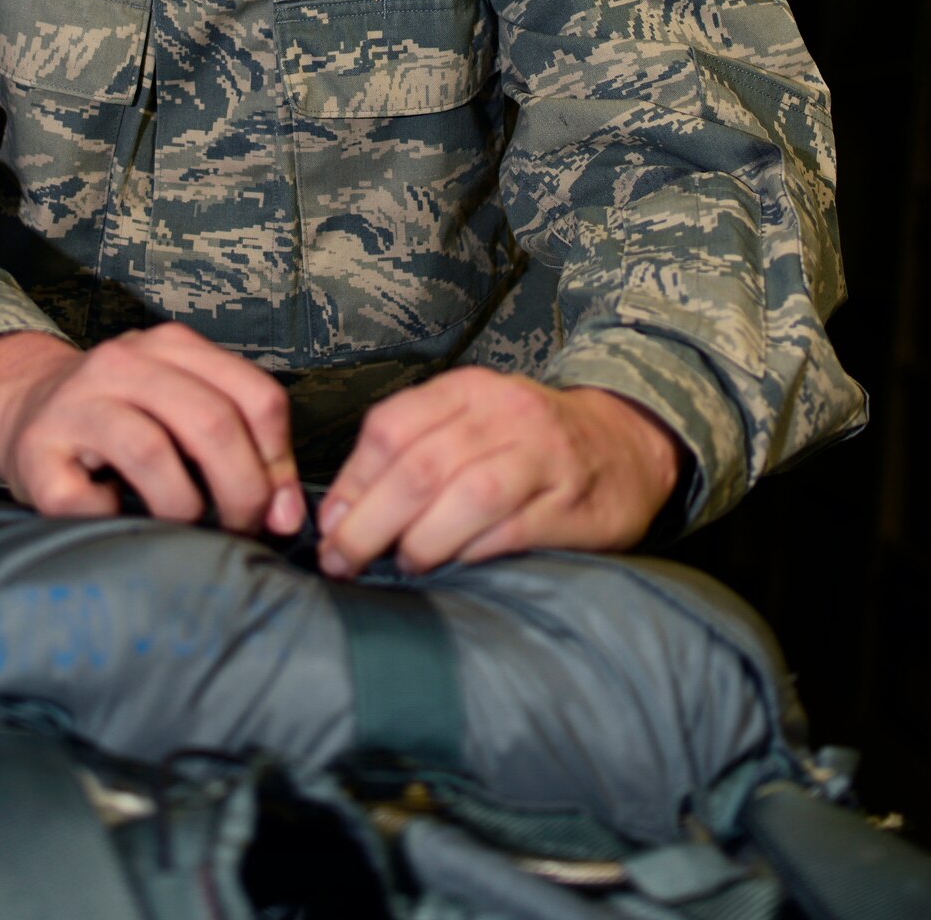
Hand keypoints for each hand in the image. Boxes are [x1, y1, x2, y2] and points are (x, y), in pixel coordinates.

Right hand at [0, 323, 303, 535]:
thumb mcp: (183, 410)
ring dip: (184, 508)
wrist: (22, 406)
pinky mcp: (35, 451)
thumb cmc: (121, 420)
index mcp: (171, 347)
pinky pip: (88, 499)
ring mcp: (75, 403)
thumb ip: (241, 446)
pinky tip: (117, 517)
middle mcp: (124, 362)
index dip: (279, 461)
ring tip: (186, 529)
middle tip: (240, 531)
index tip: (278, 508)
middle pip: (211, 422)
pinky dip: (113, 520)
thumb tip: (286, 514)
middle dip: (242, 492)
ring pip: (152, 452)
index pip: (257, 396)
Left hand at [316, 370, 682, 577]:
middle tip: (343, 562)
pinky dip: (472, 552)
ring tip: (404, 564)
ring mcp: (543, 457)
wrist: (626, 442)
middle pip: (420, 467)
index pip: (391, 428)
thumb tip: (340, 513)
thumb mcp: (471, 422)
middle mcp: (505, 414)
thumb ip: (412, 452)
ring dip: (421, 540)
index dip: (353, 482)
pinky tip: (454, 565)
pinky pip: (511, 531)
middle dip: (370, 522)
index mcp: (468, 390)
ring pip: (466, 497)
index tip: (329, 525)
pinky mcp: (572, 504)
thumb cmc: (527, 441)